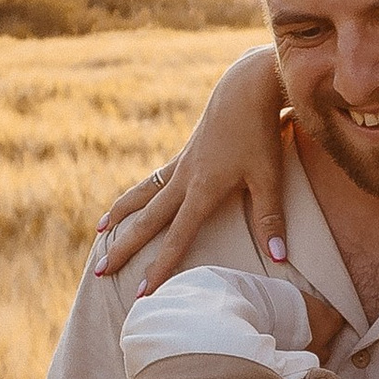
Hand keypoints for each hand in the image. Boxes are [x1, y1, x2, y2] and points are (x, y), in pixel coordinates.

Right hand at [93, 45, 288, 288]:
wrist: (246, 86)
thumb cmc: (261, 132)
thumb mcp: (269, 177)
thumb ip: (270, 218)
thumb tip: (278, 257)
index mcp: (202, 189)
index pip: (177, 237)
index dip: (160, 266)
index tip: (143, 292)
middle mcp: (184, 179)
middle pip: (147, 220)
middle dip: (125, 248)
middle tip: (101, 272)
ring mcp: (180, 165)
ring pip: (142, 196)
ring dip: (120, 216)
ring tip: (100, 234)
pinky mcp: (184, 154)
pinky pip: (153, 180)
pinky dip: (136, 194)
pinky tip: (131, 202)